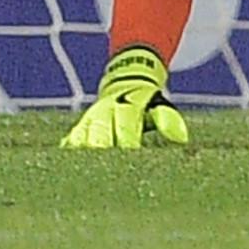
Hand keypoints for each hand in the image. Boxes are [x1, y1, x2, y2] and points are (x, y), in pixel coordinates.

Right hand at [58, 47, 189, 149]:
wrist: (124, 81)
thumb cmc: (145, 102)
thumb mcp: (159, 105)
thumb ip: (167, 119)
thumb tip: (181, 137)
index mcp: (126, 104)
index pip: (126, 121)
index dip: (127, 135)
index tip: (131, 150)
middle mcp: (105, 109)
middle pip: (99, 127)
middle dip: (100, 142)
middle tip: (103, 162)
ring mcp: (91, 117)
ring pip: (82, 131)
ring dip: (82, 146)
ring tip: (82, 167)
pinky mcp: (81, 125)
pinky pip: (72, 135)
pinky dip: (69, 146)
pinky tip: (67, 159)